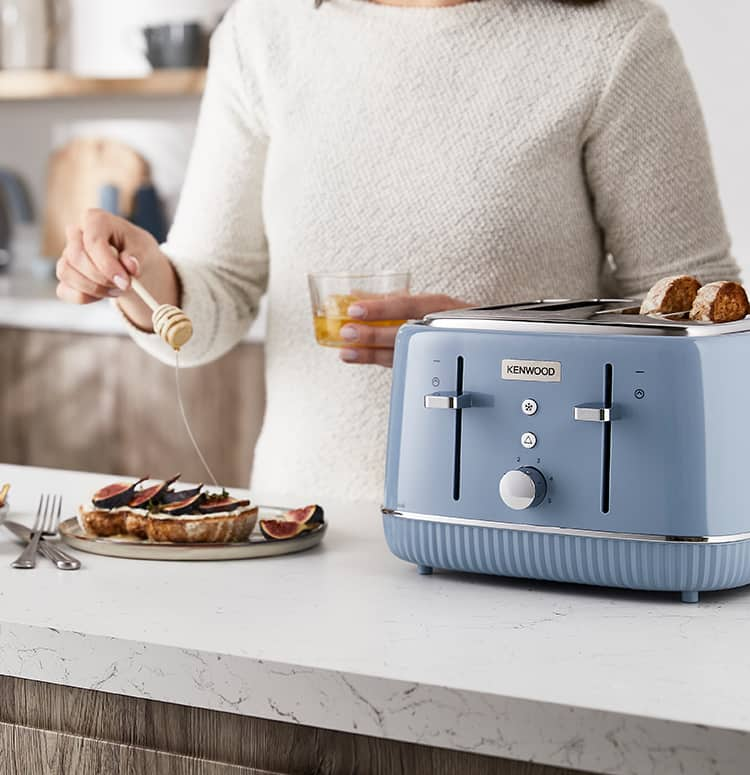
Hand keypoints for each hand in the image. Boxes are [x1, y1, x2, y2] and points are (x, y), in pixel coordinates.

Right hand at [55, 209, 177, 331]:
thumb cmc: (136, 250)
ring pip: (67, 273)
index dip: (108, 265)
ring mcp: (67, 254)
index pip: (93, 241)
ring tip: (117, 289)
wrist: (133, 262)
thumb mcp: (143, 249)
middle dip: (102, 278)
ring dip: (94, 289)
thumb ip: (136, 257)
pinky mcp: (65, 274)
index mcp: (96, 220)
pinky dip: (85, 297)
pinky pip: (64, 290)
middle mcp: (76, 233)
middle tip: (124, 286)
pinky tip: (103, 294)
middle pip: (77, 258)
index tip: (125, 282)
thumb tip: (130, 266)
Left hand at [339, 294, 469, 367]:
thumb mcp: (425, 301)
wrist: (486, 335)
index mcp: (439, 306)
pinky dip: (381, 360)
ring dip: (371, 354)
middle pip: (404, 332)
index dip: (380, 308)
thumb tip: (357, 294)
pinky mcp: (432, 364)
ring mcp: (436, 347)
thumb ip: (392, 299)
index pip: (407, 305)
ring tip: (348, 353)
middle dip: (373, 335)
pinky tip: (364, 358)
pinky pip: (404, 363)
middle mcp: (439, 326)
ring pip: (403, 353)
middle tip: (347, 332)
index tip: (356, 309)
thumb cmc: (452, 316)